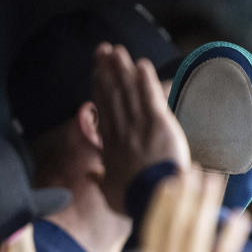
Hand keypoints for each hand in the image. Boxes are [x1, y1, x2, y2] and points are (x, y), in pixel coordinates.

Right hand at [91, 42, 190, 212]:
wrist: (154, 201)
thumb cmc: (134, 201)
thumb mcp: (111, 194)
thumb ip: (101, 181)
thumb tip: (92, 175)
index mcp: (111, 145)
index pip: (104, 111)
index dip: (99, 89)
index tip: (96, 73)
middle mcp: (123, 131)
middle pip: (113, 94)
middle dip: (107, 71)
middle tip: (102, 51)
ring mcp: (140, 126)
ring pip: (129, 92)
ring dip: (122, 69)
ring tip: (117, 50)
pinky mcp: (159, 124)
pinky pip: (150, 97)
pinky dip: (146, 80)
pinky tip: (142, 64)